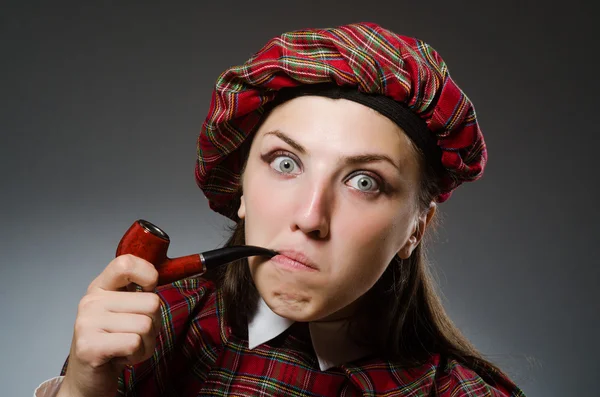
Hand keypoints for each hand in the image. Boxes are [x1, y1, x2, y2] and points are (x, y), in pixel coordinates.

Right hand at [57, 254, 160, 396]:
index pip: (125, 263)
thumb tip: (157, 278)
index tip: (150, 288)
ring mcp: (87, 322)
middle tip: (135, 335)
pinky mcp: (89, 346)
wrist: (89, 380)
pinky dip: (138, 354)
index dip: (148, 273)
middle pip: (151, 302)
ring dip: (146, 343)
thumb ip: (138, 293)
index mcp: (100, 288)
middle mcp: (91, 301)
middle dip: (154, 324)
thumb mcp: (124, 312)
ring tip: (128, 347)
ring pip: (146, 324)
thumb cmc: (114, 343)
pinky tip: (122, 357)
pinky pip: (135, 343)